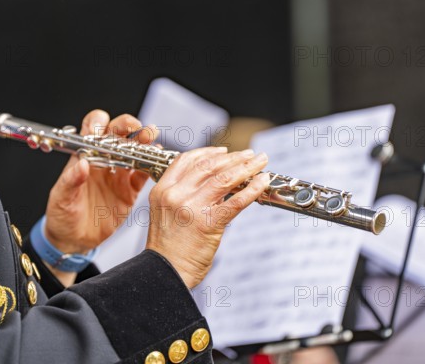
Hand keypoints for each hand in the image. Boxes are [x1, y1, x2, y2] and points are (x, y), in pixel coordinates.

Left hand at [44, 110, 157, 255]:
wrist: (73, 240)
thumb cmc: (62, 215)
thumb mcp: (61, 198)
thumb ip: (70, 180)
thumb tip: (81, 164)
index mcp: (85, 155)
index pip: (93, 128)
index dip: (101, 122)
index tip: (106, 127)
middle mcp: (104, 159)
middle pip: (119, 133)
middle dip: (130, 126)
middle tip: (138, 130)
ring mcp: (119, 173)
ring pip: (136, 149)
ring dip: (145, 142)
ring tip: (151, 141)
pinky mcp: (130, 190)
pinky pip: (145, 174)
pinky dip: (153, 166)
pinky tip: (158, 162)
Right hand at [146, 147, 269, 288]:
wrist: (165, 274)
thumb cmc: (168, 248)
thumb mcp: (166, 213)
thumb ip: (184, 195)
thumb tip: (214, 183)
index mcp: (163, 190)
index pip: (186, 160)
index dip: (208, 152)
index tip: (225, 151)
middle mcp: (176, 195)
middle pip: (208, 166)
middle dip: (233, 157)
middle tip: (250, 154)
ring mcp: (191, 208)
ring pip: (224, 178)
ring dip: (246, 167)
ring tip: (260, 162)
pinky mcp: (208, 223)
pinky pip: (235, 201)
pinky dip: (252, 189)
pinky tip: (262, 182)